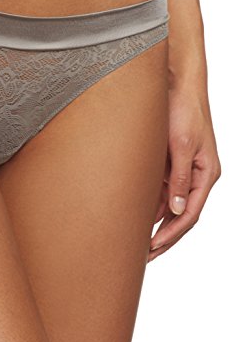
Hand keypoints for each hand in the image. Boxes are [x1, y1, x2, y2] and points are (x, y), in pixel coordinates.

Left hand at [148, 85, 220, 261]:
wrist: (176, 85)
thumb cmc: (183, 111)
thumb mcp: (180, 145)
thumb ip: (179, 177)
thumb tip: (178, 210)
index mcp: (205, 174)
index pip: (189, 214)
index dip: (171, 235)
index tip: (153, 249)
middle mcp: (196, 175)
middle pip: (181, 215)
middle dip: (164, 237)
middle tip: (145, 256)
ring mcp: (182, 170)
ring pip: (170, 204)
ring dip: (156, 223)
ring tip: (137, 241)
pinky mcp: (169, 162)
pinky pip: (161, 190)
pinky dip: (151, 205)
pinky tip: (137, 216)